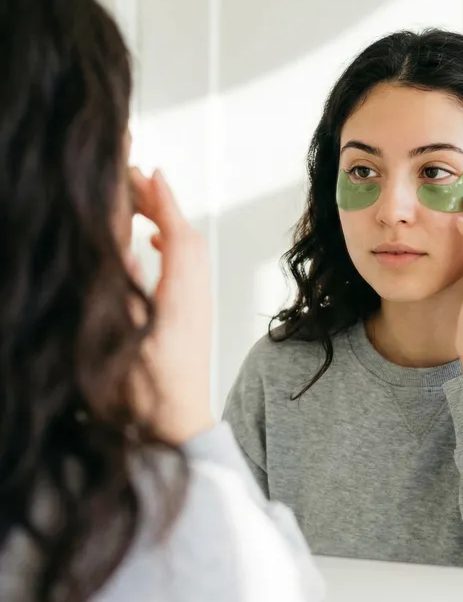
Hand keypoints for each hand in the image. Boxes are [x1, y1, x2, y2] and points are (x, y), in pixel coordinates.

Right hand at [125, 167, 214, 444]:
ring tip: (140, 202)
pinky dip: (171, 245)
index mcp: (180, 301)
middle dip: (163, 204)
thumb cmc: (146, 396)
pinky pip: (188, 268)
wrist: (176, 429)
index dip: (163, 203)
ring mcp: (197, 307)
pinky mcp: (193, 317)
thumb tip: (126, 249)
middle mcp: (195, 298)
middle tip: (135, 177)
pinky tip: (151, 244)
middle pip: (187, 238)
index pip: (178, 238)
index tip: (149, 172)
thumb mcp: (126, 345)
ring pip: (190, 252)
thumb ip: (126, 296)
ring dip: (168, 221)